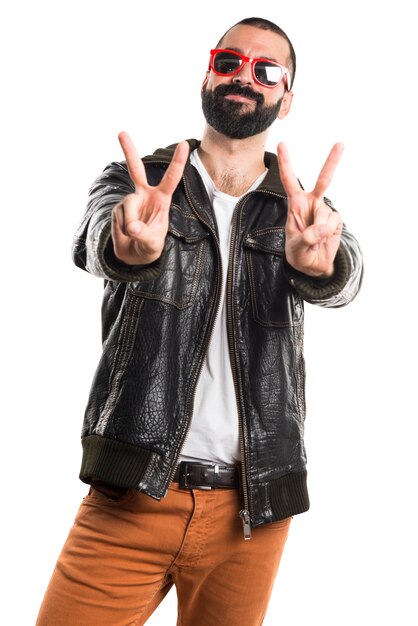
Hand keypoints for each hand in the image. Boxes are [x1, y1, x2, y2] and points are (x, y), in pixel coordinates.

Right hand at [112, 131, 188, 264]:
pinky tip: (125, 233)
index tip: (184, 144)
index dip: (178, 162)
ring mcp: (130, 201)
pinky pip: (118, 217)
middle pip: (136, 170)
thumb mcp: (152, 244)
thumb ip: (143, 234)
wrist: (133, 255)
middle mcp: (144, 195)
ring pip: (128, 206)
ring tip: (134, 234)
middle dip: (128, 151)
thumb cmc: (150, 246)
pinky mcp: (117, 209)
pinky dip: (121, 229)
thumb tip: (131, 226)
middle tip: (122, 132)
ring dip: (130, 223)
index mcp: (161, 199)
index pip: (171, 178)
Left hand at [277, 142, 343, 276]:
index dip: (286, 162)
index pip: (289, 180)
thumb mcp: (296, 248)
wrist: (313, 266)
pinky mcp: (335, 220)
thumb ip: (306, 238)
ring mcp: (325, 211)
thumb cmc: (299, 254)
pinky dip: (327, 233)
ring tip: (313, 241)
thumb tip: (322, 228)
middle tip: (341, 144)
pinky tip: (323, 240)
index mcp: (296, 204)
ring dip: (319, 229)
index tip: (282, 143)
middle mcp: (312, 203)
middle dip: (332, 161)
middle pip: (323, 179)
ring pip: (325, 213)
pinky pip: (333, 223)